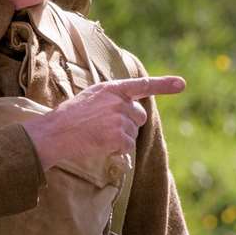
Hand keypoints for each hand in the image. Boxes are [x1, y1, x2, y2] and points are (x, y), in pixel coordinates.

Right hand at [24, 75, 185, 170]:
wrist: (54, 134)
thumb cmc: (68, 118)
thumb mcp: (91, 98)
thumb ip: (112, 99)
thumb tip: (134, 113)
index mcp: (111, 88)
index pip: (142, 85)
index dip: (164, 84)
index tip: (181, 84)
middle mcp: (118, 101)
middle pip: (140, 116)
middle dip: (130, 124)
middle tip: (106, 128)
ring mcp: (120, 118)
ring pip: (133, 133)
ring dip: (120, 139)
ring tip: (97, 135)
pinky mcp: (119, 136)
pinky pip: (127, 147)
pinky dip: (116, 150)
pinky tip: (99, 144)